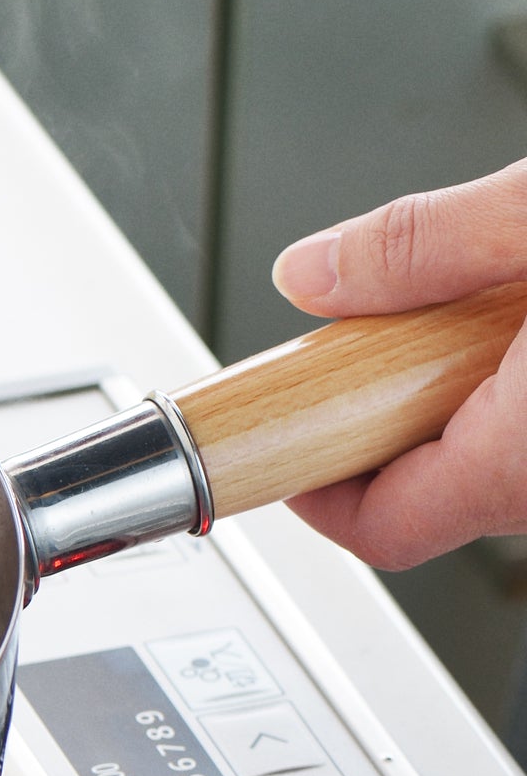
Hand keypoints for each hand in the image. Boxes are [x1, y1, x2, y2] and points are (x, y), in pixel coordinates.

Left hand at [273, 162, 526, 568]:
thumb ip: (423, 246)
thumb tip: (313, 272)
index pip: (384, 528)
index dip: (311, 486)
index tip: (273, 440)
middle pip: (438, 490)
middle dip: (390, 414)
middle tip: (377, 343)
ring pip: (500, 462)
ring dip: (465, 395)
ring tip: (483, 309)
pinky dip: (519, 388)